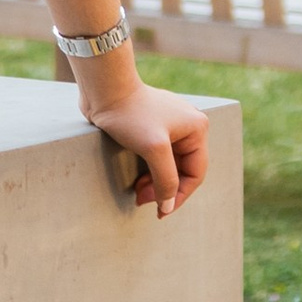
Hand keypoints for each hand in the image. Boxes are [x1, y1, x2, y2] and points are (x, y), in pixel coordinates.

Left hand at [74, 68, 209, 218]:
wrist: (104, 89)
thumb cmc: (130, 115)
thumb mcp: (153, 150)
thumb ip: (165, 180)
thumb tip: (168, 206)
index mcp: (197, 129)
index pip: (195, 173)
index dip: (179, 195)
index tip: (161, 212)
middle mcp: (188, 127)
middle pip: (182, 170)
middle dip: (164, 189)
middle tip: (143, 201)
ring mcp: (170, 127)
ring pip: (169, 165)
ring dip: (156, 182)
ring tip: (138, 193)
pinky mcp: (152, 127)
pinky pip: (158, 157)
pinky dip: (150, 171)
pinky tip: (138, 181)